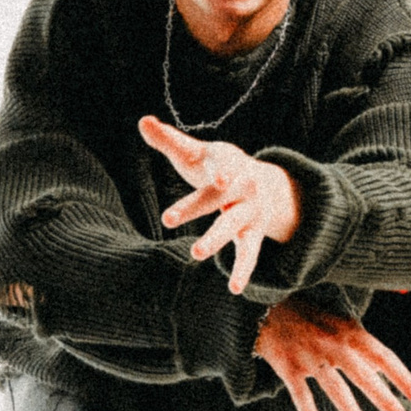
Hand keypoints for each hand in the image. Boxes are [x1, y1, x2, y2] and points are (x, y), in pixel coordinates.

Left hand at [138, 115, 302, 291]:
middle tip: (168, 218)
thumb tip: (143, 121)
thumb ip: (170, 140)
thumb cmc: (218, 167)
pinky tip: (235, 290)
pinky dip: (243, 271)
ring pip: (231, 226)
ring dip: (215, 239)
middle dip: (194, 206)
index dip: (220, 171)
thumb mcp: (198, 153)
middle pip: (216, 197)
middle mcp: (242, 187)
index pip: (219, 165)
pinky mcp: (251, 234)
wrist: (268, 185)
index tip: (220, 179)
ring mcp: (248, 212)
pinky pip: (249, 254)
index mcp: (227, 163)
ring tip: (195, 252)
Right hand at [250, 298, 410, 410]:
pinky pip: (302, 396)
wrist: (267, 308)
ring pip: (337, 391)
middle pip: (365, 377)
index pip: (383, 356)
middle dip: (386, 401)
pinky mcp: (289, 368)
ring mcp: (311, 358)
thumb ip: (360, 344)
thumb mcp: (340, 322)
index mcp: (350, 332)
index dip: (401, 375)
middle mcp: (334, 345)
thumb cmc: (309, 317)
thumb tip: (383, 369)